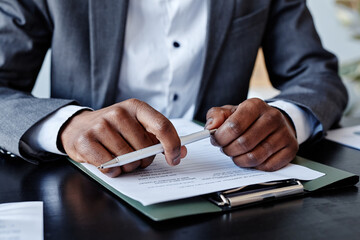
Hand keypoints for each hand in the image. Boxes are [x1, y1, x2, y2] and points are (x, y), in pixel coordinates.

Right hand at [60, 99, 186, 176]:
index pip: (162, 125)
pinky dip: (113, 171)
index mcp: (136, 107)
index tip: (174, 158)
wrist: (78, 127)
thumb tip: (182, 151)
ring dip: (128, 167)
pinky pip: (110, 166)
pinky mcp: (86, 140)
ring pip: (128, 159)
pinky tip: (109, 163)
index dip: (172, 145)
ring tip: (120, 159)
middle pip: (145, 148)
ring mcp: (101, 126)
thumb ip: (159, 137)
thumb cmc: (113, 129)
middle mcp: (118, 112)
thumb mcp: (137, 126)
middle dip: (144, 160)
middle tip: (136, 158)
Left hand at [205, 98, 297, 170]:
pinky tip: (251, 158)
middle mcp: (272, 117)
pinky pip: (267, 166)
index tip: (216, 140)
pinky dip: (255, 166)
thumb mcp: (229, 112)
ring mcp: (284, 133)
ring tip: (236, 154)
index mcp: (255, 105)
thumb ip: (216, 116)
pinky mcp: (291, 149)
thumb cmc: (247, 119)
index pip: (234, 126)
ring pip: (255, 157)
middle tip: (226, 149)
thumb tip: (211, 127)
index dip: (221, 137)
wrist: (273, 121)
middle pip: (244, 143)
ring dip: (240, 160)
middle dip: (229, 150)